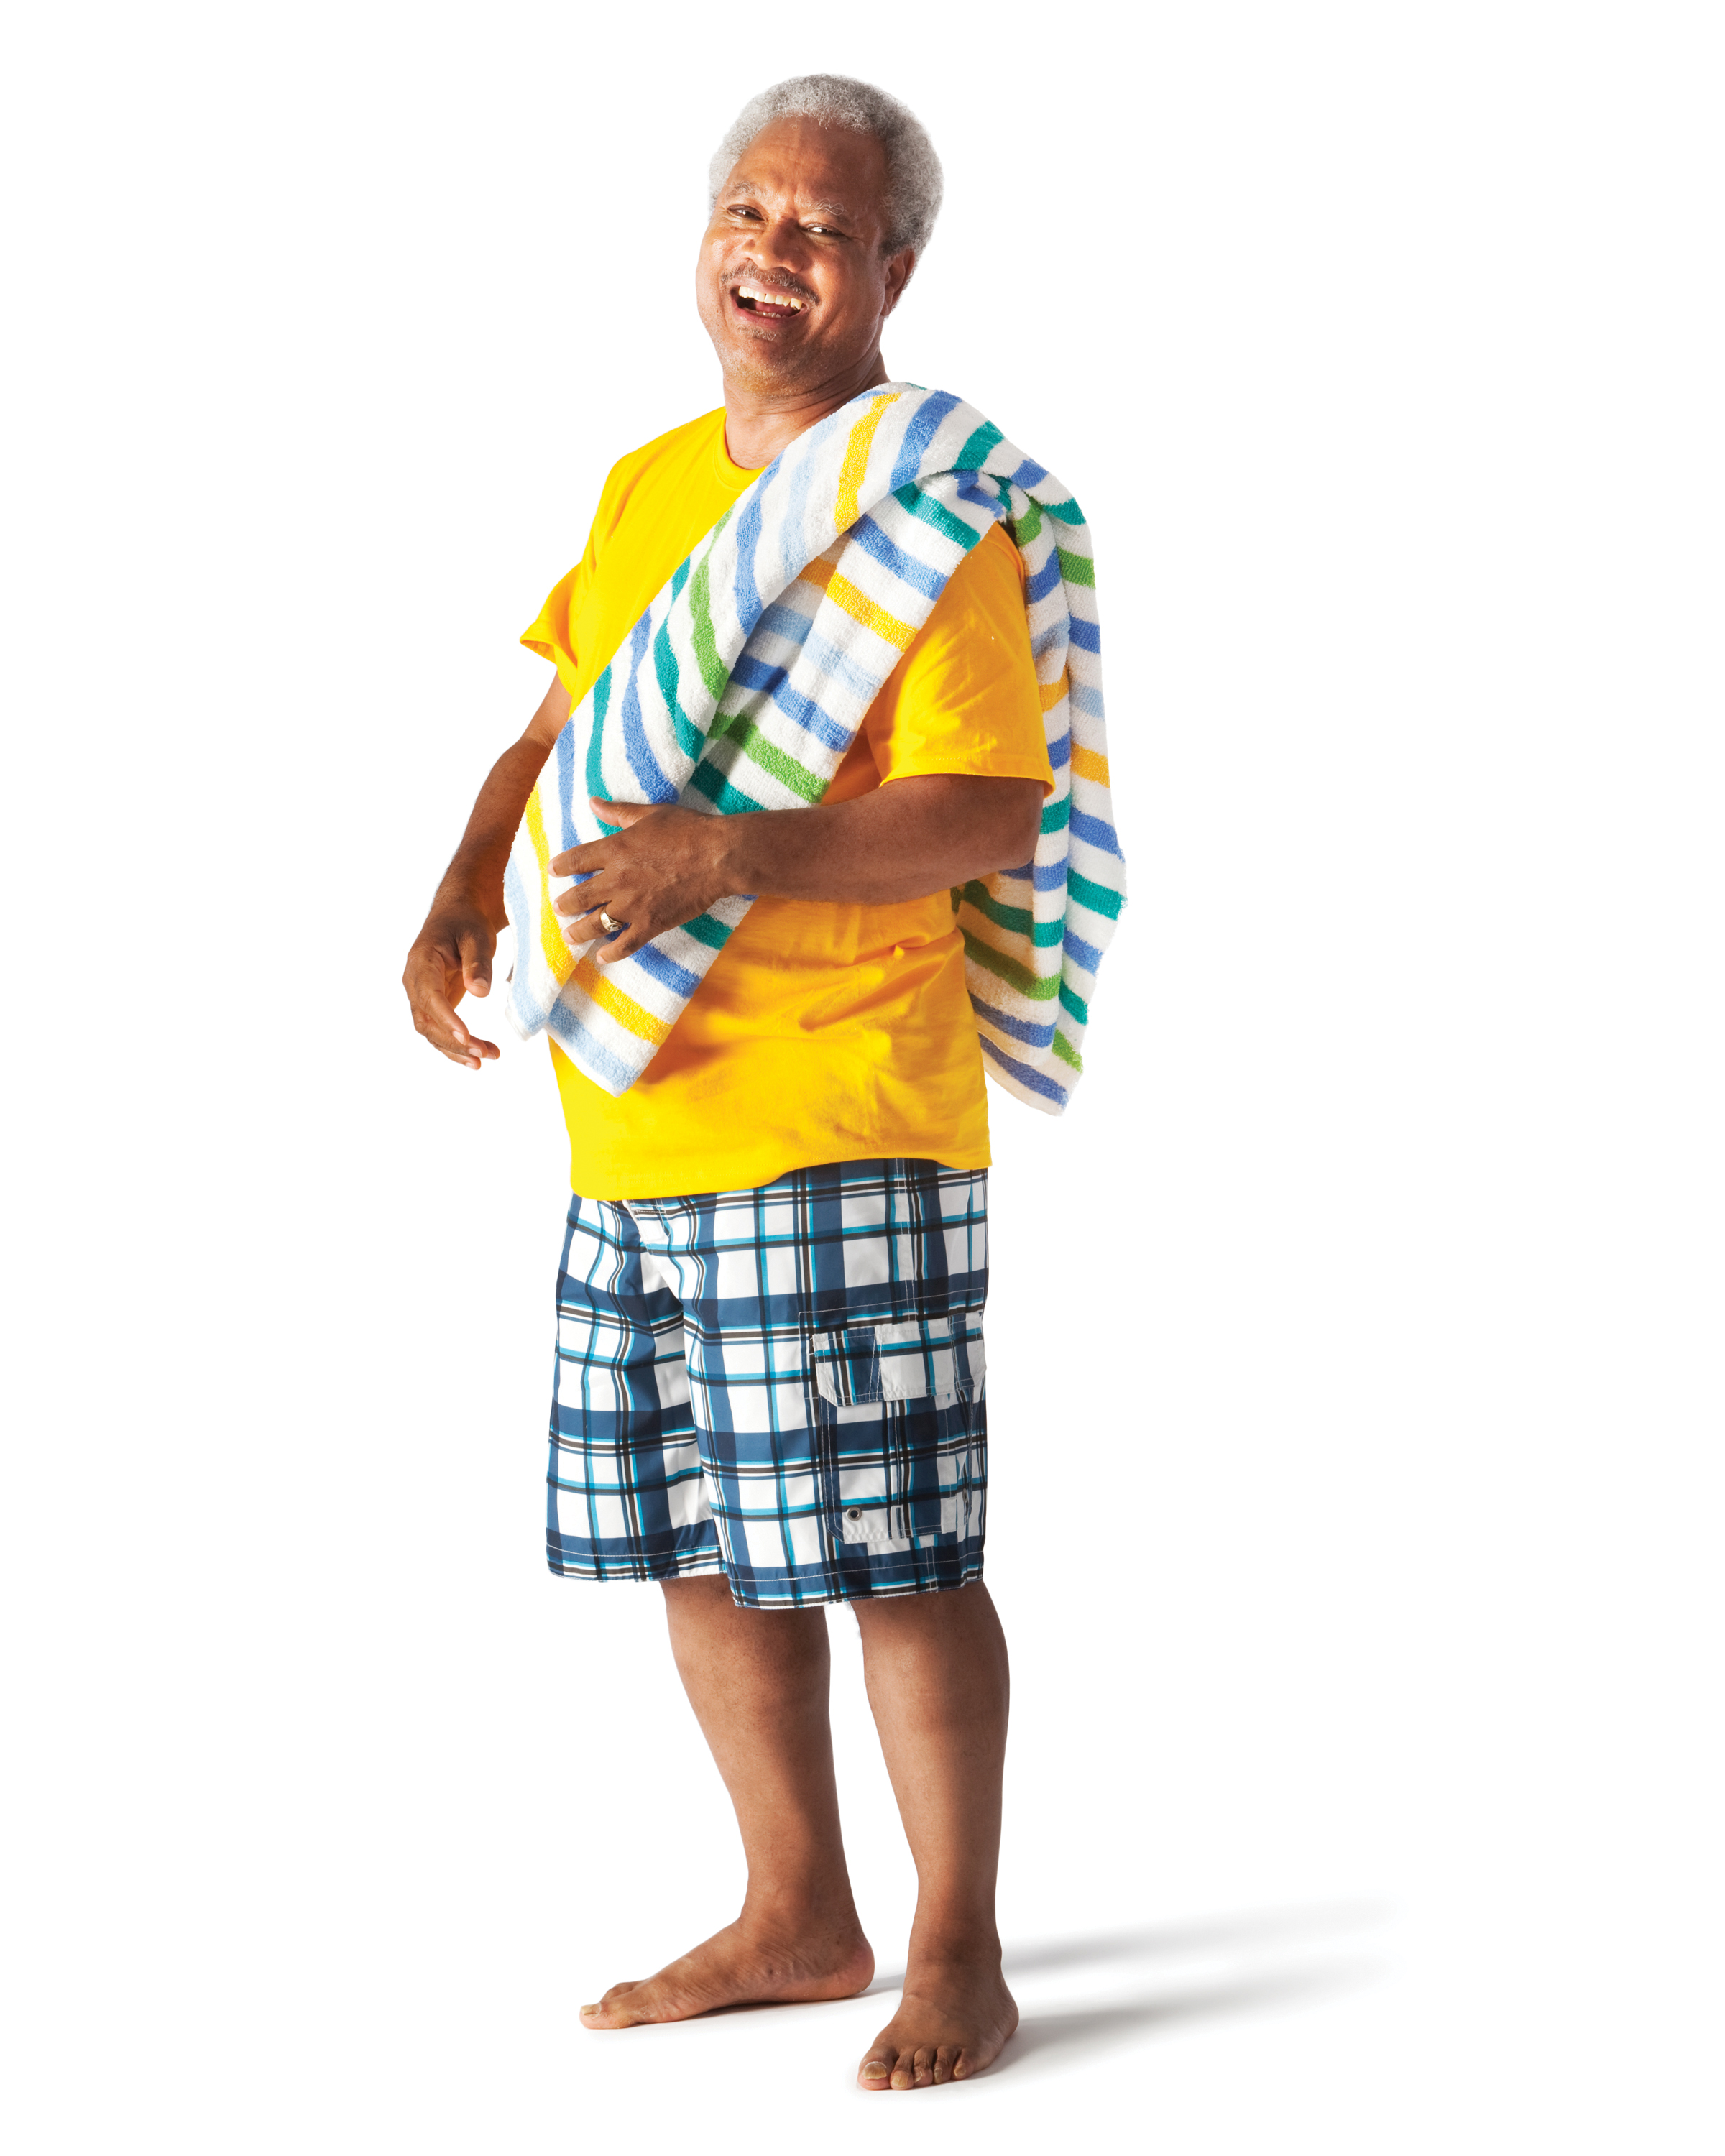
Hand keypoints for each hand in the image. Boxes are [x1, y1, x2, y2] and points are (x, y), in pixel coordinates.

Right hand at [403, 897, 500, 1068]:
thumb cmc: (466, 923)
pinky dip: (455, 1045)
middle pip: (426, 1020)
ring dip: (456, 1049)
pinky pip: (438, 1030)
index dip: (446, 1019)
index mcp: (422, 961)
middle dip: (454, 1041)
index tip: (467, 1036)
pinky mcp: (432, 1004)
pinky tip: (477, 1056)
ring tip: (487, 1057)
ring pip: (431, 1030)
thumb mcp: (477, 937)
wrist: (457, 916)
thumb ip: (478, 963)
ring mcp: (421, 995)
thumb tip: (480, 992)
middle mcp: (415, 981)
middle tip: (483, 1054)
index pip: (429, 996)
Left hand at [551, 798, 737, 963]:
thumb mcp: (649, 814)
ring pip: (594, 925)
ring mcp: (633, 906)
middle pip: (578, 898)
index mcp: (614, 850)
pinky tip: (602, 956)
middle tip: (558, 908)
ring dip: (577, 932)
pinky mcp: (651, 924)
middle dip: (563, 905)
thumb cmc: (687, 830)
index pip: (575, 861)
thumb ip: (618, 812)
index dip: (560, 867)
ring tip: (569, 936)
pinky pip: (624, 945)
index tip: (553, 871)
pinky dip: (610, 953)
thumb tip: (593, 801)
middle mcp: (617, 880)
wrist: (719, 856)